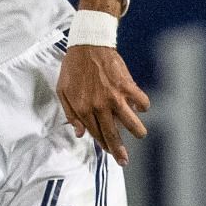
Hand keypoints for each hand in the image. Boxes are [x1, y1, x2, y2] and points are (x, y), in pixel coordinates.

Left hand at [58, 45, 149, 166]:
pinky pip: (140, 101)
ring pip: (130, 122)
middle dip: (119, 150)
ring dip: (137, 131)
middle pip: (112, 134)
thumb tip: (79, 133)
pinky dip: (143, 106)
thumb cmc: (73, 67)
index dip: (103, 144)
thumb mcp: (63, 91)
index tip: (110, 152)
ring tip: (140, 135)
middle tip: (124, 161)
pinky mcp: (127, 85)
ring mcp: (114, 96)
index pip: (95, 133)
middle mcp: (99, 106)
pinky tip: (141, 108)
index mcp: (83, 108)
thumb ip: (70, 113)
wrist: (88, 44)